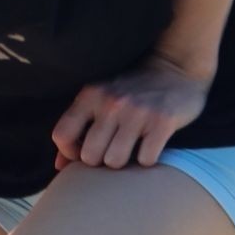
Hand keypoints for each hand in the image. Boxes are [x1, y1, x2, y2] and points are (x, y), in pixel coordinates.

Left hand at [52, 51, 212, 172]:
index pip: (61, 135)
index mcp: (90, 95)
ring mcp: (137, 112)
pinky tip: (151, 146)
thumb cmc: (132, 91)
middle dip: (100, 161)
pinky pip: (145, 160)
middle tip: (112, 150)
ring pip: (115, 161)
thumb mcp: (100, 100)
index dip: (68, 152)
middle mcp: (111, 103)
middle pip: (89, 156)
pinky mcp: (163, 122)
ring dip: (124, 162)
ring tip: (132, 149)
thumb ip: (77, 128)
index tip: (82, 152)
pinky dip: (148, 159)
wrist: (175, 68)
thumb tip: (58, 167)